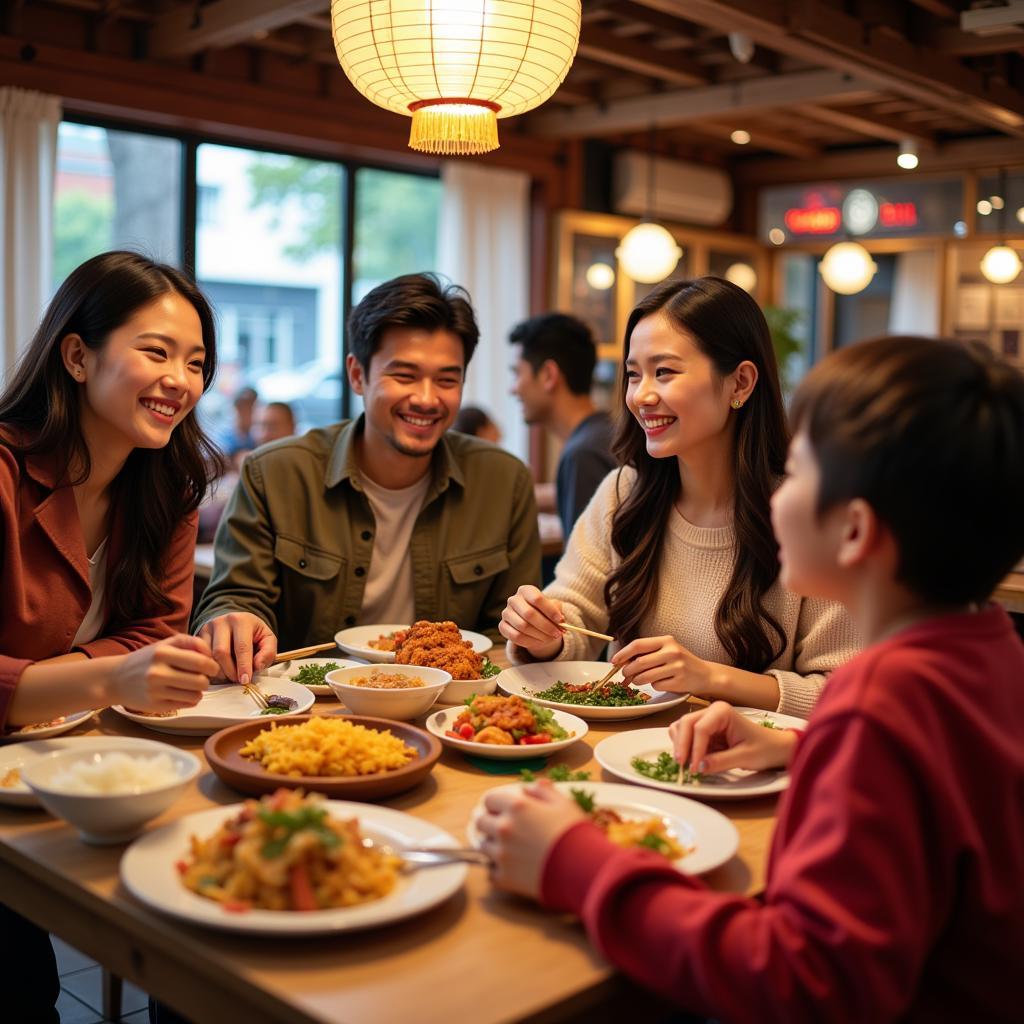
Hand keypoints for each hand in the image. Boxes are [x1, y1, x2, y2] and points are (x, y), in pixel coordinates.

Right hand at [110, 635, 219, 712]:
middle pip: (201, 681)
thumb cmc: (147, 659)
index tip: (211, 667)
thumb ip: (190, 643)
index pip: (200, 661)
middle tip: (203, 677)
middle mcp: (157, 672)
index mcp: (162, 652)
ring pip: (195, 695)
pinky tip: (182, 693)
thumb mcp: (165, 644)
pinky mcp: (155, 706)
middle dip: (207, 680)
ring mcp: (155, 691)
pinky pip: (186, 704)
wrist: (116, 679)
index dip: (212, 666)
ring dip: (199, 691)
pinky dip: (190, 699)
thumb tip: (211, 654)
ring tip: (191, 685)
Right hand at [197, 612, 277, 684]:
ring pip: (208, 656)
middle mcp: (221, 622)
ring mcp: (207, 628)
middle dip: (230, 671)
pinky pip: (199, 657)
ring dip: (219, 672)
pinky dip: (208, 668)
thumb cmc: (252, 633)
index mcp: (241, 621)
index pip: (241, 647)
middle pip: (221, 652)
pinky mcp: (197, 636)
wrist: (234, 622)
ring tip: (229, 676)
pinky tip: (218, 672)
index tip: (245, 680)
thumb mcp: (267, 638)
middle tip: (237, 680)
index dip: (243, 666)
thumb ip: (268, 652)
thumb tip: (257, 666)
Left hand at [477, 780, 585, 898]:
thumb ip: (543, 791)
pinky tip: (512, 867)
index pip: (489, 799)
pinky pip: (490, 872)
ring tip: (510, 848)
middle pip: (480, 822)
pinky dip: (497, 869)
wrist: (583, 868)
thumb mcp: (563, 803)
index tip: (503, 809)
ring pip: (483, 847)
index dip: (496, 803)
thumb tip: (530, 788)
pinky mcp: (505, 878)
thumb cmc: (575, 832)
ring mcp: (502, 855)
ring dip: (493, 845)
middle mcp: (504, 828)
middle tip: (503, 828)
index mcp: (516, 806)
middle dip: (490, 822)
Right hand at [498, 585, 564, 658]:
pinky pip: (516, 637)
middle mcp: (513, 600)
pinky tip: (540, 642)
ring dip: (540, 635)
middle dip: (546, 626)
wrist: (532, 621)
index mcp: (526, 590)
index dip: (550, 611)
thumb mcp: (553, 608)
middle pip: (529, 614)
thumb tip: (561, 621)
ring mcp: (506, 613)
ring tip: (551, 638)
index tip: (561, 620)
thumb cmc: (544, 612)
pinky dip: (530, 641)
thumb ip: (557, 612)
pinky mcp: (502, 626)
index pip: (537, 599)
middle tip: (558, 633)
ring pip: (523, 627)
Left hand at [612, 635, 714, 694]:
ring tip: (639, 680)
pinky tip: (661, 682)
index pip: (638, 645)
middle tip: (625, 675)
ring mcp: (677, 667)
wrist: (705, 674)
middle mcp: (672, 652)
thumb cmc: (681, 662)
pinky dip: (654, 686)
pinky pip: (656, 685)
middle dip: (627, 671)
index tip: (614, 661)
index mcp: (666, 640)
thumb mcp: (667, 650)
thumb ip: (648, 652)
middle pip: (639, 662)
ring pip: (645, 676)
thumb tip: (622, 662)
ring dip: (637, 680)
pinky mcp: (679, 682)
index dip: (623, 653)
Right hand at [668, 701, 797, 774]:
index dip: (694, 749)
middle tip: (681, 767)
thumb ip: (721, 761)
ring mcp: (706, 720)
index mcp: (722, 711)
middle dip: (682, 745)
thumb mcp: (745, 757)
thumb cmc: (764, 748)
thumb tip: (699, 767)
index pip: (700, 728)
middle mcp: (711, 711)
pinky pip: (686, 735)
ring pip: (681, 728)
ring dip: (680, 745)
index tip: (694, 768)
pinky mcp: (704, 731)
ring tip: (686, 764)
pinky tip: (690, 759)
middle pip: (686, 724)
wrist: (774, 748)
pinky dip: (683, 746)